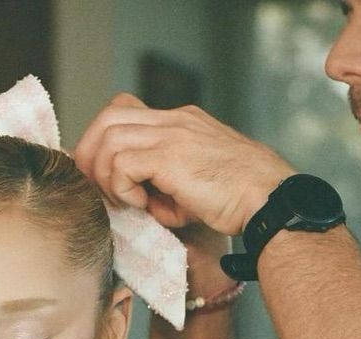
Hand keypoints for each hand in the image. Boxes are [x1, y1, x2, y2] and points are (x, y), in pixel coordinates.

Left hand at [74, 93, 295, 235]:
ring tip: (127, 201)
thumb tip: (131, 199)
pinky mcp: (171, 155)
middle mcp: (175, 120)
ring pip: (108, 137)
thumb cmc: (237, 202)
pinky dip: (121, 187)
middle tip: (100, 190)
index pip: (125, 111)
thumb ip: (159, 186)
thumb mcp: (192, 186)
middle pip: (108, 116)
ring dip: (106, 175)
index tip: (104, 178)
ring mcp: (173, 133)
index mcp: (181, 122)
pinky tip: (143, 204)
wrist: (269, 201)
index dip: (103, 141)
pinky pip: (121, 163)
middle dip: (91, 155)